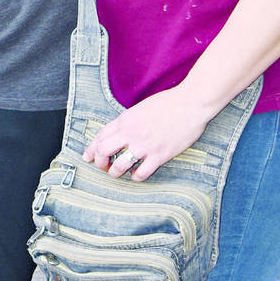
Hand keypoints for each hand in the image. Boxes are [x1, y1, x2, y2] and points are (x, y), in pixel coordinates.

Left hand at [83, 88, 215, 180]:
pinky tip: (137, 174)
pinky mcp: (160, 155)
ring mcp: (145, 145)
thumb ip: (129, 121)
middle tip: (103, 166)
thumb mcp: (141, 108)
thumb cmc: (169, 103)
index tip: (88, 157)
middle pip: (103, 151)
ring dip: (115, 172)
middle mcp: (131, 132)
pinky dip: (136, 177)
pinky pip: (141, 173)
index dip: (92, 148)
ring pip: (119, 166)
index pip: (100, 136)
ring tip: (118, 173)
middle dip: (99, 162)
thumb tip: (119, 132)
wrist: (192, 103)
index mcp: (125, 119)